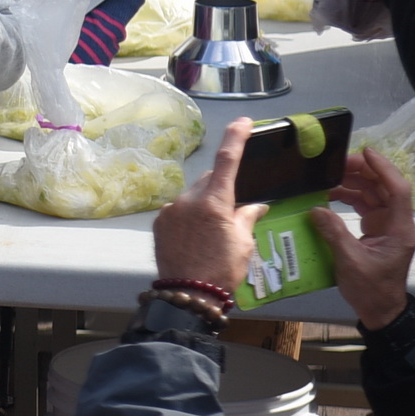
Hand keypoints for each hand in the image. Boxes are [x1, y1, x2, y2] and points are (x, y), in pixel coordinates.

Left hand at [153, 117, 270, 297]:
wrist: (188, 293)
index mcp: (214, 202)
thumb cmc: (222, 269)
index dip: (236, 138)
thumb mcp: (243, 243)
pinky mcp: (159, 221)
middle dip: (221, 188)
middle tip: (232, 212)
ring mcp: (170, 209)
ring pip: (193, 196)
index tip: (243, 122)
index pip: (227, 160)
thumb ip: (247, 218)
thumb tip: (255, 205)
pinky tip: (195, 237)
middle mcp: (188, 199)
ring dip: (204, 205)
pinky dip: (189, 216)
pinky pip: (179, 210)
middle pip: (208, 180)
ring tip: (211, 233)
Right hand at [319, 148, 414, 331]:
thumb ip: (334, 232)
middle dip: (362, 172)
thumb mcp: (350, 261)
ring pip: (373, 194)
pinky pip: (365, 205)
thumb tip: (315, 208)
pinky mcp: (377, 231)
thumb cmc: (371, 288)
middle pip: (384, 188)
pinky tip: (329, 194)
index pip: (397, 190)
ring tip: (327, 176)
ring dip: (353, 183)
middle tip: (333, 163)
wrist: (381, 310)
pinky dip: (348, 197)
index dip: (383, 168)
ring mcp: (387, 226)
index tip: (364, 152)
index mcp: (399, 229)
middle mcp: (397, 223)